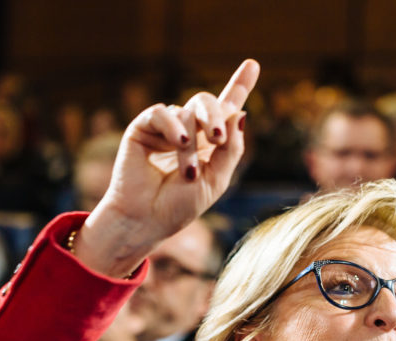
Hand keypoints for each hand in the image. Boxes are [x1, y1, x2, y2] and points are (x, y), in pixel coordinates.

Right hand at [77, 59, 259, 276]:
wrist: (146, 220)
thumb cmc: (179, 206)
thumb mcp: (216, 180)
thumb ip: (232, 148)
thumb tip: (242, 112)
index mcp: (209, 143)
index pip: (226, 109)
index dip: (239, 85)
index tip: (253, 64)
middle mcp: (188, 130)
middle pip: (208, 103)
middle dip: (216, 117)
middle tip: (217, 139)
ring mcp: (165, 128)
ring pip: (187, 113)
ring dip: (191, 145)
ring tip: (187, 173)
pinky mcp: (142, 128)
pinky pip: (162, 112)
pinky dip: (173, 126)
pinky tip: (177, 143)